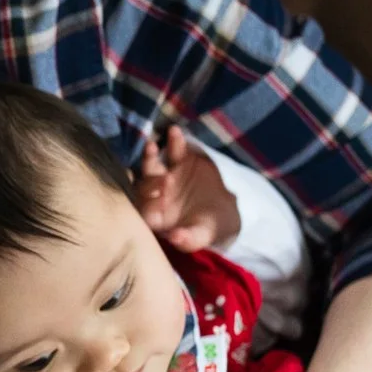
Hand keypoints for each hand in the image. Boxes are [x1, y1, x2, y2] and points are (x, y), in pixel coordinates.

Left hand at [136, 126, 239, 251]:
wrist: (228, 210)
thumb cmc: (210, 228)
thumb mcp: (202, 236)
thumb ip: (188, 239)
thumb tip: (175, 239)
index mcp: (155, 217)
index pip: (143, 212)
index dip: (147, 206)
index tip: (158, 200)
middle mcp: (154, 196)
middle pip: (143, 187)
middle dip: (149, 182)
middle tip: (164, 180)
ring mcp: (165, 176)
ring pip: (153, 165)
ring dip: (151, 156)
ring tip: (154, 146)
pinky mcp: (178, 160)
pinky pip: (173, 150)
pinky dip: (173, 141)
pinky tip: (175, 132)